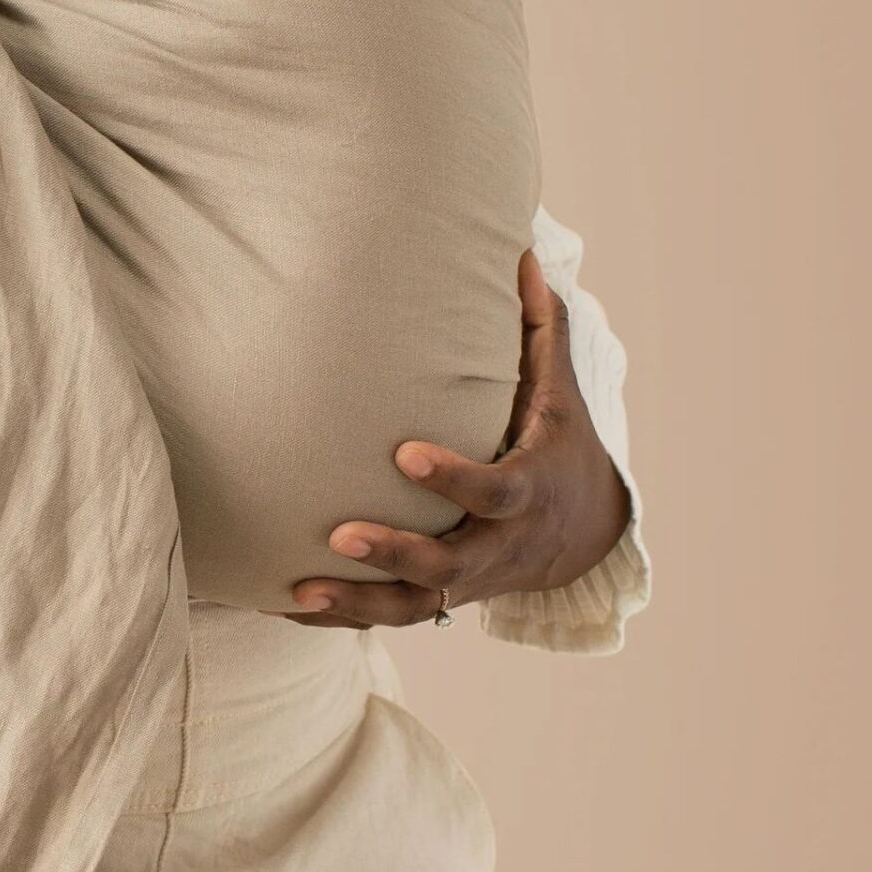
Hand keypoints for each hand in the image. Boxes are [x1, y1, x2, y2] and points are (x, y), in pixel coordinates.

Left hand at [286, 249, 632, 629]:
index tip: (402, 454)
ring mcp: (468, 579)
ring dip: (356, 603)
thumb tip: (522, 253)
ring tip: (299, 588)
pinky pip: (391, 616)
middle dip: (394, 554)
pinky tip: (287, 605)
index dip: (452, 478)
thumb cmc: (559, 445)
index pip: (493, 491)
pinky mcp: (442, 597)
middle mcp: (498, 545)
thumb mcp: (560, 392)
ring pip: (413, 606)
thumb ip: (540, 327)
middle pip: (447, 564)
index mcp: (528, 490)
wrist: (584, 535)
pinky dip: (342, 618)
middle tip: (338, 535)